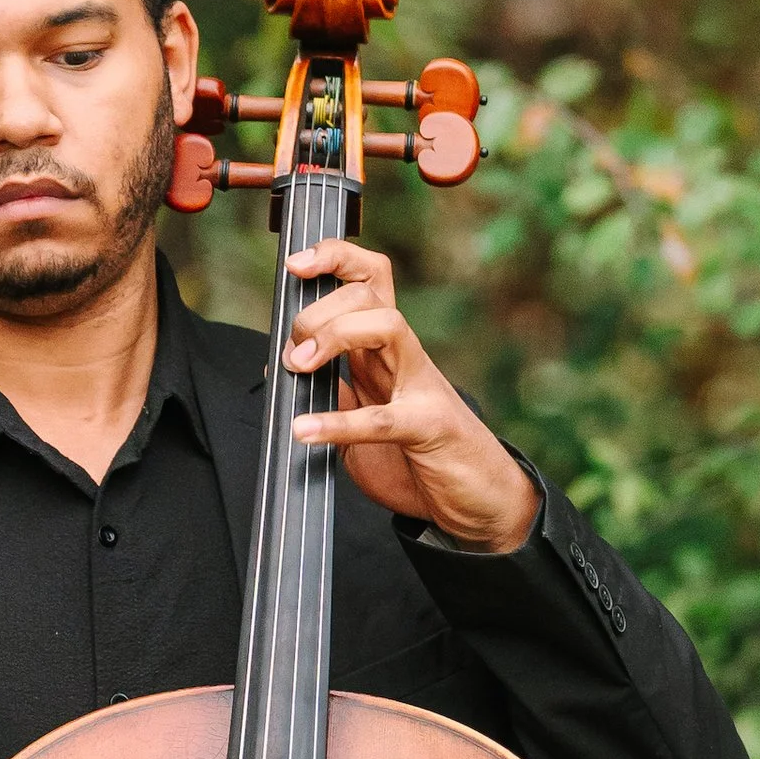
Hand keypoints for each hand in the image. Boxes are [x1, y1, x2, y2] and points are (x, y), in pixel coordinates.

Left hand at [279, 239, 537, 552]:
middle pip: (368, 293)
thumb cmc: (421, 457)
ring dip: (335, 335)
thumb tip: (280, 365)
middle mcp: (406, 358)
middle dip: (319, 310)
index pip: (369, 278)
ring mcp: (423, 388)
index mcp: (388, 351)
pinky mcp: (429, 429)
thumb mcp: (365, 419)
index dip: (335, 258)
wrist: (479, 501)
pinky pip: (382, 419)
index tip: (296, 265)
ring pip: (387, 326)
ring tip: (300, 366)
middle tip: (292, 353)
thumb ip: (333, 390)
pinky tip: (306, 431)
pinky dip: (338, 422)